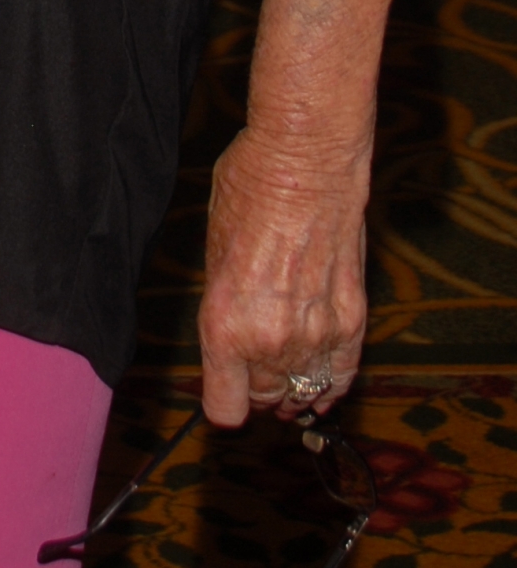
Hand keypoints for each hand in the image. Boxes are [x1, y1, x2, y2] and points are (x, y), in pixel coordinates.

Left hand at [198, 123, 368, 423]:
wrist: (304, 160)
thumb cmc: (248, 189)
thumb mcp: (213, 250)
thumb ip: (225, 305)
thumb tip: (233, 337)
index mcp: (224, 324)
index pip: (225, 408)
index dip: (223, 399)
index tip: (224, 388)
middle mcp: (270, 340)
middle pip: (265, 400)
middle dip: (257, 386)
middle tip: (255, 363)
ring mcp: (316, 335)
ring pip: (303, 392)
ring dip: (294, 382)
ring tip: (286, 363)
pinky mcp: (353, 322)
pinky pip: (341, 377)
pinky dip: (330, 382)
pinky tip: (321, 377)